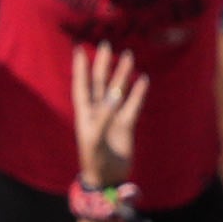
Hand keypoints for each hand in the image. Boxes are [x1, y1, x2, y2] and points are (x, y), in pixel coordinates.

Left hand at [67, 39, 144, 198]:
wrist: (107, 177)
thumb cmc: (94, 158)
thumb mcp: (94, 136)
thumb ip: (104, 115)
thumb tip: (115, 95)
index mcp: (84, 112)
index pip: (81, 84)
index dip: (80, 67)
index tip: (79, 48)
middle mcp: (98, 111)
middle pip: (100, 82)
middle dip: (103, 64)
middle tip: (107, 44)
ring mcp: (113, 117)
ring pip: (119, 90)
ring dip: (123, 74)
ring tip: (128, 55)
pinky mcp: (127, 125)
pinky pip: (134, 104)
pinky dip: (138, 92)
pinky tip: (143, 79)